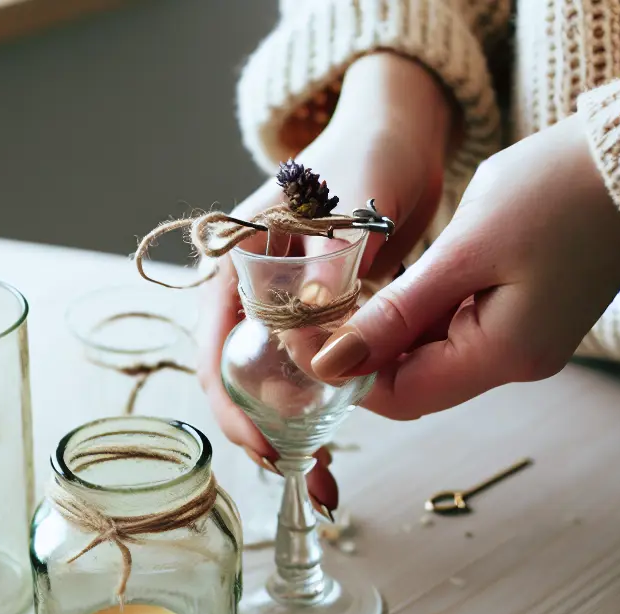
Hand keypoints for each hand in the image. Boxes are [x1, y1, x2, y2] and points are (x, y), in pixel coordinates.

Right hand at [199, 53, 453, 510]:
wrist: (403, 132)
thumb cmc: (368, 156)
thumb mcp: (349, 210)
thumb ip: (329, 270)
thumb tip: (313, 336)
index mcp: (235, 264)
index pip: (216, 347)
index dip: (234, 402)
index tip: (265, 441)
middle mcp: (252, 292)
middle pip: (241, 375)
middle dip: (263, 429)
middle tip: (295, 469)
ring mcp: (286, 308)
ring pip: (277, 381)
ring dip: (295, 428)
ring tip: (320, 475)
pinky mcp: (323, 318)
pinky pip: (315, 372)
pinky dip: (326, 408)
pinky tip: (340, 447)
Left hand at [306, 114, 619, 418]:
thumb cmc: (556, 192)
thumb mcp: (463, 250)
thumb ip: (395, 314)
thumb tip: (332, 366)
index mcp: (504, 356)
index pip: (399, 396)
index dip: (345, 374)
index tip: (301, 335)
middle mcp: (517, 362)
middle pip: (414, 381)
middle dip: (361, 353)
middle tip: (313, 309)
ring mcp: (525, 340)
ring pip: (431, 354)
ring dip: (387, 330)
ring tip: (346, 290)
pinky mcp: (527, 314)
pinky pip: (457, 328)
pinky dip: (419, 311)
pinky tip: (393, 280)